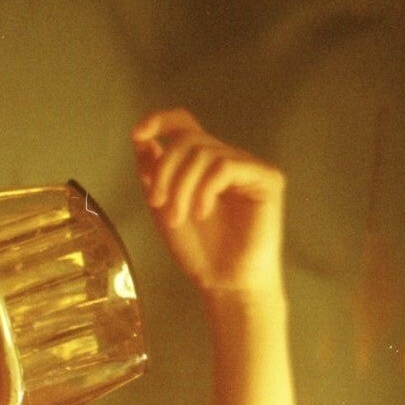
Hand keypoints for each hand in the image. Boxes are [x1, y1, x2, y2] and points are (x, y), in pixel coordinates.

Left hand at [132, 108, 284, 297]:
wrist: (225, 284)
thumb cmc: (199, 251)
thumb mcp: (163, 208)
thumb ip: (153, 174)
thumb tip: (141, 139)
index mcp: (204, 165)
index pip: (185, 125)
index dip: (161, 121)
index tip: (137, 134)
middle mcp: (228, 160)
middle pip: (189, 139)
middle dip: (165, 171)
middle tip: (157, 204)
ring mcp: (249, 168)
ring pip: (204, 153)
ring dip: (181, 186)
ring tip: (179, 218)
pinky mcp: (267, 179)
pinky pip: (226, 166)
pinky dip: (205, 189)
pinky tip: (201, 214)